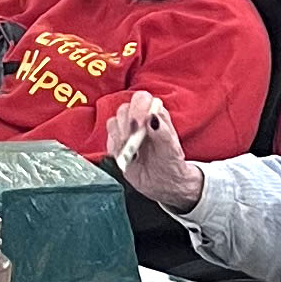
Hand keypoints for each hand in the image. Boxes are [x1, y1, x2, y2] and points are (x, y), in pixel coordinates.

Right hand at [106, 91, 202, 210]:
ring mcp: (126, 131)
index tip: (139, 123)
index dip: (138, 107)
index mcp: (155, 113)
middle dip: (126, 124)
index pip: (141, 99)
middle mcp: (139, 119)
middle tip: (131, 139)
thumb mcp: (171, 149)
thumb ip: (163, 132)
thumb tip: (153, 117)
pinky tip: (127, 158)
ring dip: (119, 137)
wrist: (163, 182)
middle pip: (124, 110)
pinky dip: (115, 149)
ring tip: (132, 152)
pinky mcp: (117, 145)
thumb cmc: (171, 162)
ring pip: (113, 123)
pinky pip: (108, 141)